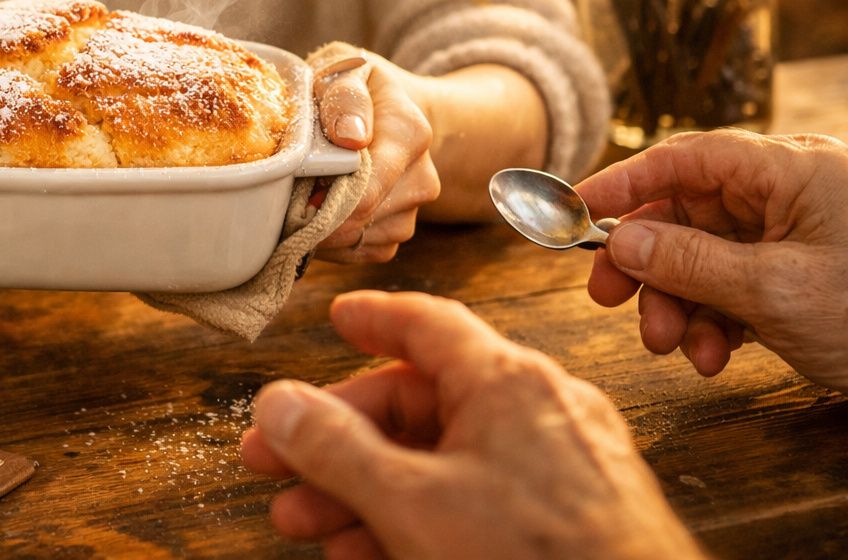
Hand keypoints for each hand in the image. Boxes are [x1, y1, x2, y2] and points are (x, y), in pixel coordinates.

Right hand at [240, 291, 701, 559]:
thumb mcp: (410, 502)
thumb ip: (335, 449)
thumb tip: (278, 404)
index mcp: (510, 383)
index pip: (428, 324)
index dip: (374, 319)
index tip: (339, 320)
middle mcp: (543, 412)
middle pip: (422, 402)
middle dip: (342, 438)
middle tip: (279, 460)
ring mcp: (564, 468)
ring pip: (447, 460)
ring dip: (369, 489)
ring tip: (312, 526)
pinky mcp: (576, 519)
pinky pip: (483, 499)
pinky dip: (423, 516)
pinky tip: (373, 551)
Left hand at [312, 46, 437, 261]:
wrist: (388, 105)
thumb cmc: (355, 84)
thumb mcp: (346, 68)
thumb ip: (345, 96)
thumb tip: (351, 136)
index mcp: (409, 134)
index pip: (365, 193)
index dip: (320, 200)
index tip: (292, 190)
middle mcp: (421, 177)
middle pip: (359, 221)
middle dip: (316, 214)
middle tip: (289, 190)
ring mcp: (413, 209)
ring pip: (359, 241)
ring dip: (323, 229)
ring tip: (304, 195)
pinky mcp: (399, 230)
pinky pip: (363, 253)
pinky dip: (335, 243)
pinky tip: (322, 212)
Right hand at [580, 129, 847, 390]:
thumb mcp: (774, 292)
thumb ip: (689, 262)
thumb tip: (621, 240)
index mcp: (792, 169)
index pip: (686, 157)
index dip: (623, 182)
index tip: (572, 212)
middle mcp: (794, 193)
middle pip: (689, 210)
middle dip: (647, 261)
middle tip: (606, 300)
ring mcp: (803, 236)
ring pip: (709, 255)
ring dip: (680, 304)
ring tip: (676, 348)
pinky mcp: (809, 276)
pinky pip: (739, 286)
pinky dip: (718, 320)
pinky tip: (716, 357)